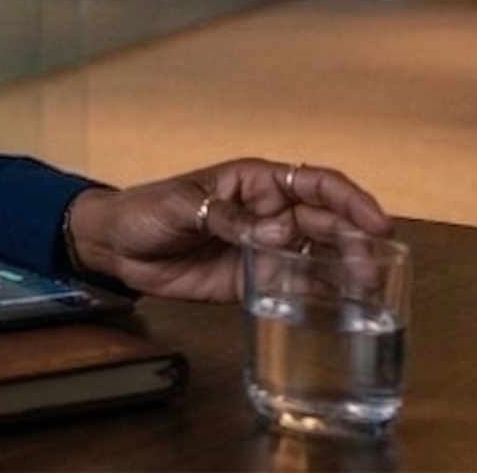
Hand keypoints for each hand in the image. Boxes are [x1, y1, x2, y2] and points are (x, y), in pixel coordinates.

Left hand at [67, 158, 392, 301]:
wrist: (115, 247)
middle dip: (355, 242)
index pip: (316, 183)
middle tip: (370, 268)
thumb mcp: (181, 205)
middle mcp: (271, 212)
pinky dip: (318, 295)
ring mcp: (267, 247)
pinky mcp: (256, 279)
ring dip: (345, 269)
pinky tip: (339, 307)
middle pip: (327, 222)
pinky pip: (295, 286)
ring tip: (364, 290)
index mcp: (256, 182)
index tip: (375, 223)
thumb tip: (277, 231)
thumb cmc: (145, 211)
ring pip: (319, 255)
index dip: (350, 200)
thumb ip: (228, 217)